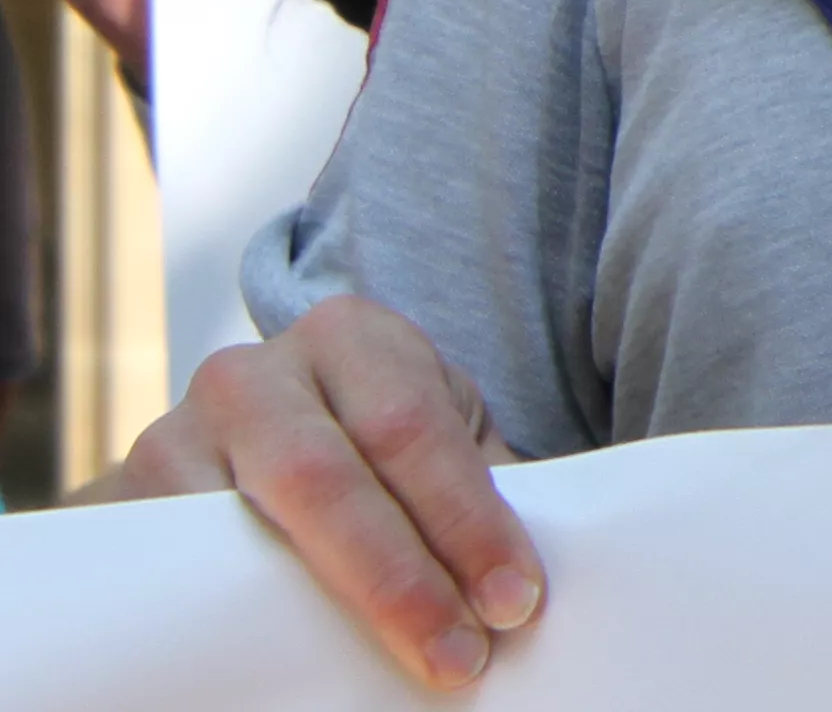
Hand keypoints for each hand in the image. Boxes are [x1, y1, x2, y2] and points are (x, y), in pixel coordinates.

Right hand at [78, 298, 541, 690]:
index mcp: (351, 339)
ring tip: (387, 669)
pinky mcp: (124, 505)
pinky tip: (281, 663)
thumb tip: (529, 585)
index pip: (413, 429)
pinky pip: (178, 571)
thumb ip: (479, 488)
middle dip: (398, 578)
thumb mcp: (431, 442)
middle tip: (458, 656)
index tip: (514, 602)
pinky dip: (232, 622)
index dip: (467, 521)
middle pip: (326, 477)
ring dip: (316, 610)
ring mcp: (175, 435)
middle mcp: (253, 374)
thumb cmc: (372, 449)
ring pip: (243, 528)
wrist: (241, 453)